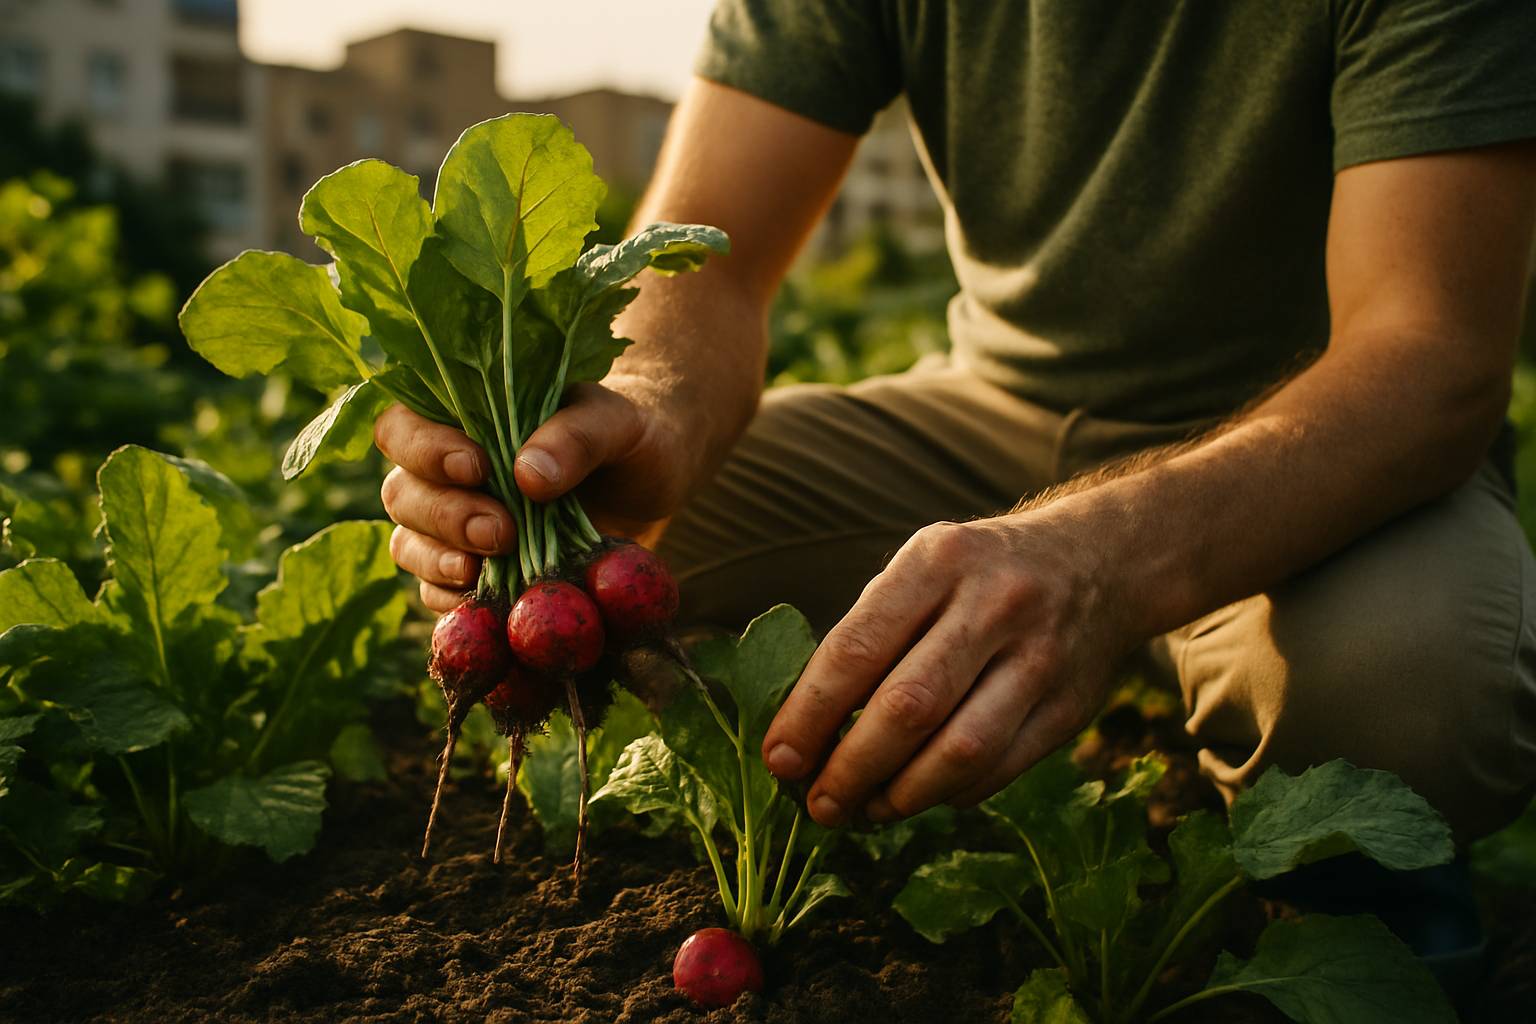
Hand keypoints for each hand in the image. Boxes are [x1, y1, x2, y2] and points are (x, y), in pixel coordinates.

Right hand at [375, 375, 698, 611]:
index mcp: (463, 416)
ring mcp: (452, 524)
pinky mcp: (472, 570)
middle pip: (403, 492)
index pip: (404, 426)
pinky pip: (435, 591)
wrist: (648, 484)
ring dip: (439, 560)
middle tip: (500, 532)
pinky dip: (452, 599)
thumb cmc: (626, 438)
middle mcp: (443, 471)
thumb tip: (528, 476)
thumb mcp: (617, 423)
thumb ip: (578, 436)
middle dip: (445, 515)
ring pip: (408, 543)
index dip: (425, 449)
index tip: (476, 467)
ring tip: (482, 570)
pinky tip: (484, 599)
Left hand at [760, 513, 1134, 826]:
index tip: (779, 759)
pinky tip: (919, 795)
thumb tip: (805, 731)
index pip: (858, 647)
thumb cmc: (978, 575)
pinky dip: (950, 794)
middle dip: (850, 767)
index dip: (810, 712)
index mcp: (938, 562)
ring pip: (960, 750)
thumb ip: (869, 634)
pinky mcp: (1070, 707)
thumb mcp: (922, 570)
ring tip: (864, 810)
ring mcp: (1040, 657)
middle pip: (908, 707)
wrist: (1100, 561)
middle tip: (817, 804)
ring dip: (901, 796)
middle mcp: (994, 605)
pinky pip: (1000, 769)